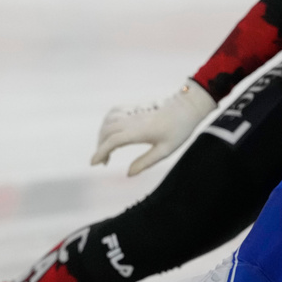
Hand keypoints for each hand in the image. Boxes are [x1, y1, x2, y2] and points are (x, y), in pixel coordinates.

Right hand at [90, 80, 216, 175]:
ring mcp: (133, 114)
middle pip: (106, 132)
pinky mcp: (135, 110)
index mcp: (139, 132)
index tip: (94, 163)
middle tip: (104, 162)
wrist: (187, 108)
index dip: (100, 152)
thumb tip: (128, 173)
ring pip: (108, 122)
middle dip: (100, 147)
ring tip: (107, 150)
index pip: (113, 141)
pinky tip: (110, 131)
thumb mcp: (165, 151)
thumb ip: (145, 162)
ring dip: (103, 136)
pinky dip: (107, 123)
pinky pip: (114, 113)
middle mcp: (132, 121)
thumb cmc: (179, 130)